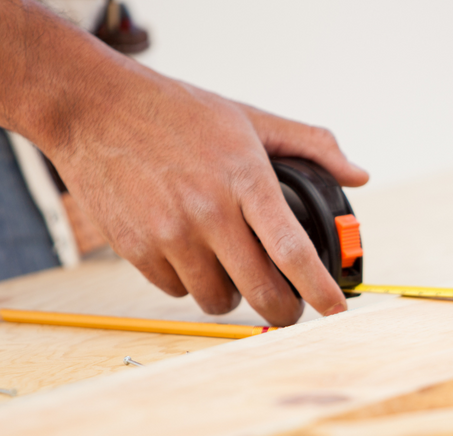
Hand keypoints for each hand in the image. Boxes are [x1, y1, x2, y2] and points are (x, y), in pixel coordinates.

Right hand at [47, 73, 368, 325]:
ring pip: (217, 299)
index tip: (335, 309)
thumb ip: (310, 145)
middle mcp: (209, 212)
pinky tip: (191, 255)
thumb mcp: (248, 118)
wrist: (94, 108)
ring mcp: (170, 234)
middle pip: (261, 291)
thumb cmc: (175, 112)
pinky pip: (176, 291)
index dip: (319, 290)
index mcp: (245, 179)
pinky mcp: (137, 249)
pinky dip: (190, 283)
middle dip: (284, 311)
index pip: (293, 251)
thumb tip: (358, 175)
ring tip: (232, 270)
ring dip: (232, 295)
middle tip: (289, 309)